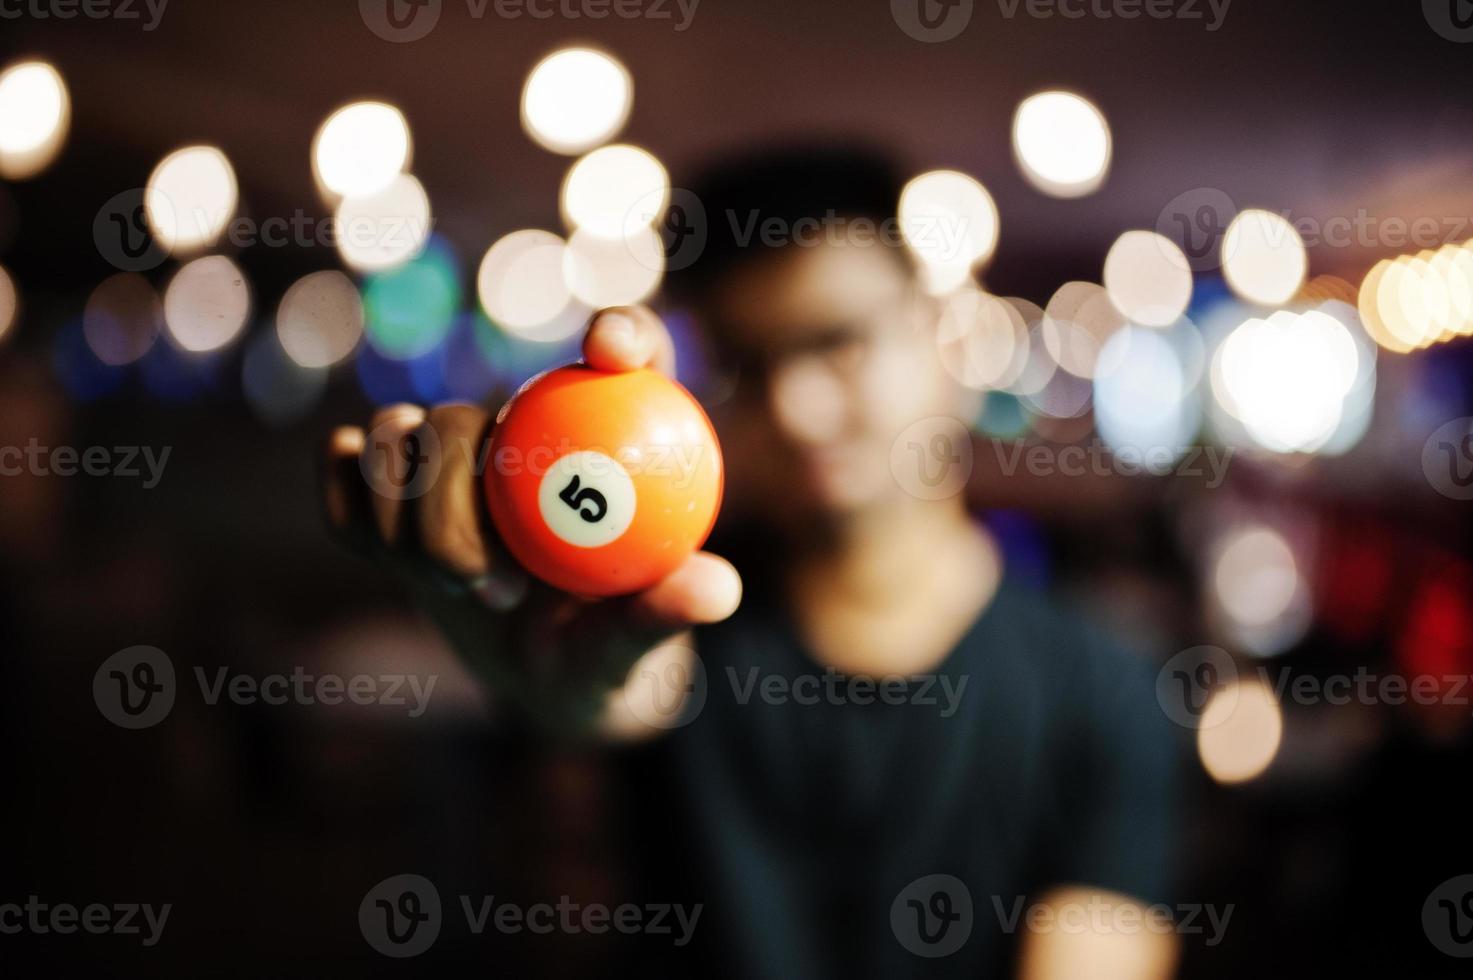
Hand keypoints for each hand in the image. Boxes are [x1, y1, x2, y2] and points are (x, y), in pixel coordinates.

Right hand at [319, 306, 741, 733]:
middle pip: (460, 415)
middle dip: (452, 504)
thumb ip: (667, 612)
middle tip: (496, 588)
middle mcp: (524, 426)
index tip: (610, 351)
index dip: (620, 327)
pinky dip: (353, 508)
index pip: (628, 345)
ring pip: (395, 436)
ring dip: (408, 522)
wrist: (549, 676)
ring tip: (460, 588)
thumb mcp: (641, 641)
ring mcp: (451, 456)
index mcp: (605, 434)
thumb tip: (716, 590)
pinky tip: (385, 549)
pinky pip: (347, 473)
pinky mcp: (392, 490)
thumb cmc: (610, 650)